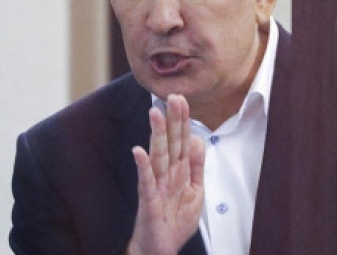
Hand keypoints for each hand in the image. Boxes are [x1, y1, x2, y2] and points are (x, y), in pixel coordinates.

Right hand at [127, 94, 204, 254]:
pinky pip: (146, 181)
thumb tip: (197, 139)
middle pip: (170, 142)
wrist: (160, 248)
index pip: (180, 139)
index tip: (182, 99)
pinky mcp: (148, 200)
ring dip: (157, 134)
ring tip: (155, 114)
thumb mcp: (195, 191)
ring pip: (157, 155)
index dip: (182, 120)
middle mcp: (165, 173)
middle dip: (172, 120)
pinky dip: (143, 166)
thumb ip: (196, 166)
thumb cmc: (174, 221)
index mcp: (177, 170)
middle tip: (172, 97)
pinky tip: (139, 151)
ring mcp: (155, 185)